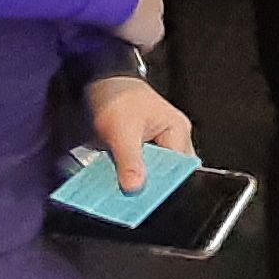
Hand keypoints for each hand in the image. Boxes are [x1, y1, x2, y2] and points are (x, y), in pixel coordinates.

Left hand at [86, 75, 190, 194]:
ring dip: (135, 180)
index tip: (145, 196)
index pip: (179, 167)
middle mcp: (172, 139)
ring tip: (119, 191)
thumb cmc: (118, 98)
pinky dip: (126, 174)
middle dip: (149, 184)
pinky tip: (113, 180)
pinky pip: (138, 167)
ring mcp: (156, 144)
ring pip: (152, 171)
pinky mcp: (140, 148)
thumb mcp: (122, 130)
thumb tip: (136, 187)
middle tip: (130, 197)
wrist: (99, 81)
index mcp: (177, 131)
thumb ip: (130, 160)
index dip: (164, 183)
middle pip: (168, 172)